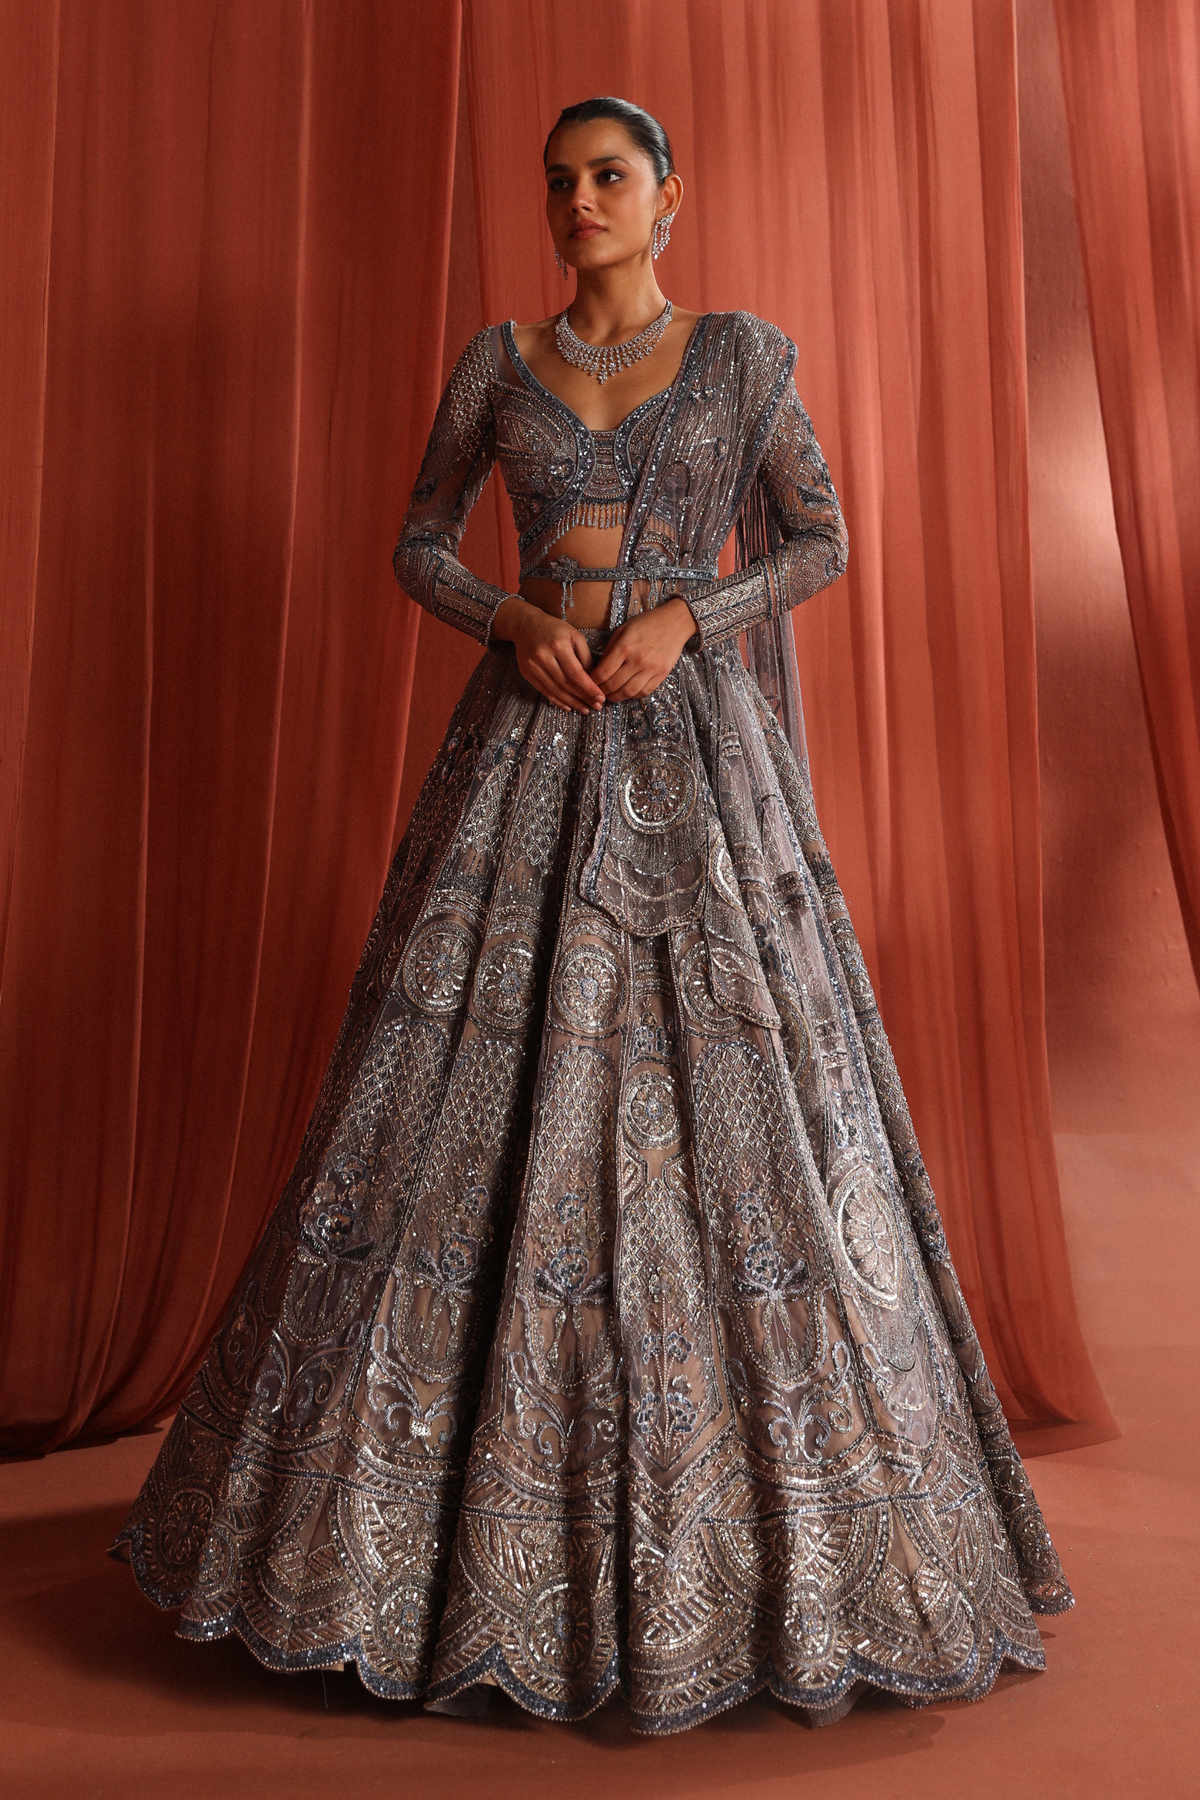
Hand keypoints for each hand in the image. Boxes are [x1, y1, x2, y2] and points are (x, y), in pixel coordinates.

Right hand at [491, 596, 605, 713]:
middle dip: (583, 697)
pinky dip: (557, 700)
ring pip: (556, 690)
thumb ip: (585, 657)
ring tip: (585, 709)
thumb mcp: (575, 636)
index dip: (589, 688)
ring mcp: (533, 666)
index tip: (601, 697)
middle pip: (566, 684)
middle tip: (596, 706)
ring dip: (572, 702)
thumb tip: (594, 680)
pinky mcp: (527, 673)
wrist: (525, 625)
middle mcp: (543, 657)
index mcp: (558, 645)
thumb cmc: (555, 630)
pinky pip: (544, 691)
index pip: (576, 673)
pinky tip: (568, 706)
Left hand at [592, 598, 696, 702]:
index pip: (603, 672)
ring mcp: (651, 669)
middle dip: (602, 691)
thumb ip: (610, 649)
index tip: (590, 681)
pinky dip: (632, 696)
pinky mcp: (661, 675)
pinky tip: (627, 692)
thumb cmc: (646, 623)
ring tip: (611, 695)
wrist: (675, 622)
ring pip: (628, 692)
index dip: (593, 681)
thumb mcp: (623, 630)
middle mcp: (637, 660)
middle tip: (598, 691)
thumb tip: (599, 668)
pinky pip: (644, 692)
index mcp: (625, 647)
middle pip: (613, 685)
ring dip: (616, 697)